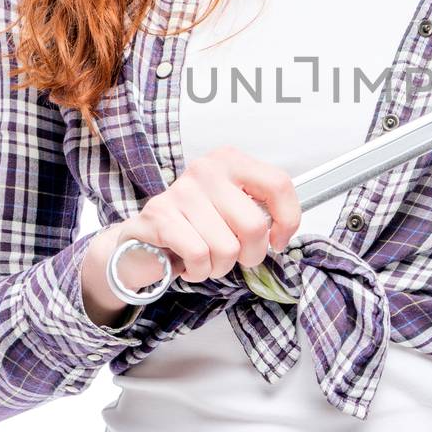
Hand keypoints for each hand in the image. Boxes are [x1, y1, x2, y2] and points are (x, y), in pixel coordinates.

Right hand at [81, 147, 302, 320]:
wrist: (143, 239)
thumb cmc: (195, 225)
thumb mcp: (231, 208)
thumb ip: (259, 210)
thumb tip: (282, 232)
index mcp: (231, 161)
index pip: (278, 184)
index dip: (288, 220)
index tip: (278, 240)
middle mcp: (207, 169)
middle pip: (254, 225)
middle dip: (250, 255)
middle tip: (235, 257)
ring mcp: (182, 190)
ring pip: (226, 247)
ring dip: (220, 267)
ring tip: (207, 259)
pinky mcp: (160, 215)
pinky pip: (199, 255)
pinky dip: (199, 271)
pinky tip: (190, 264)